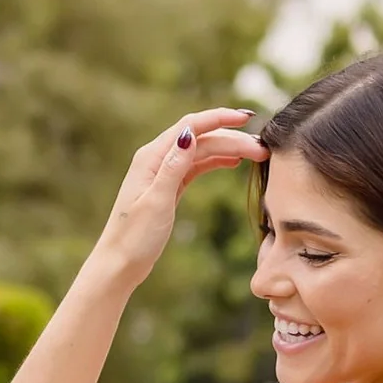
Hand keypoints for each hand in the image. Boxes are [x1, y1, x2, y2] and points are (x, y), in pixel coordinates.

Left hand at [91, 107, 266, 285]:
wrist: (119, 264)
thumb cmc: (134, 238)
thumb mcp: (156, 202)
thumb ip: (173, 167)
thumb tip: (190, 133)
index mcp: (152, 157)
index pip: (191, 126)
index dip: (220, 118)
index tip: (247, 118)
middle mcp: (157, 159)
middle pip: (201, 138)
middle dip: (232, 139)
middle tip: (262, 150)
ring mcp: (163, 172)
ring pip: (201, 152)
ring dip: (228, 150)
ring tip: (256, 155)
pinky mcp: (169, 187)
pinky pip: (196, 167)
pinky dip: (215, 162)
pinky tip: (233, 162)